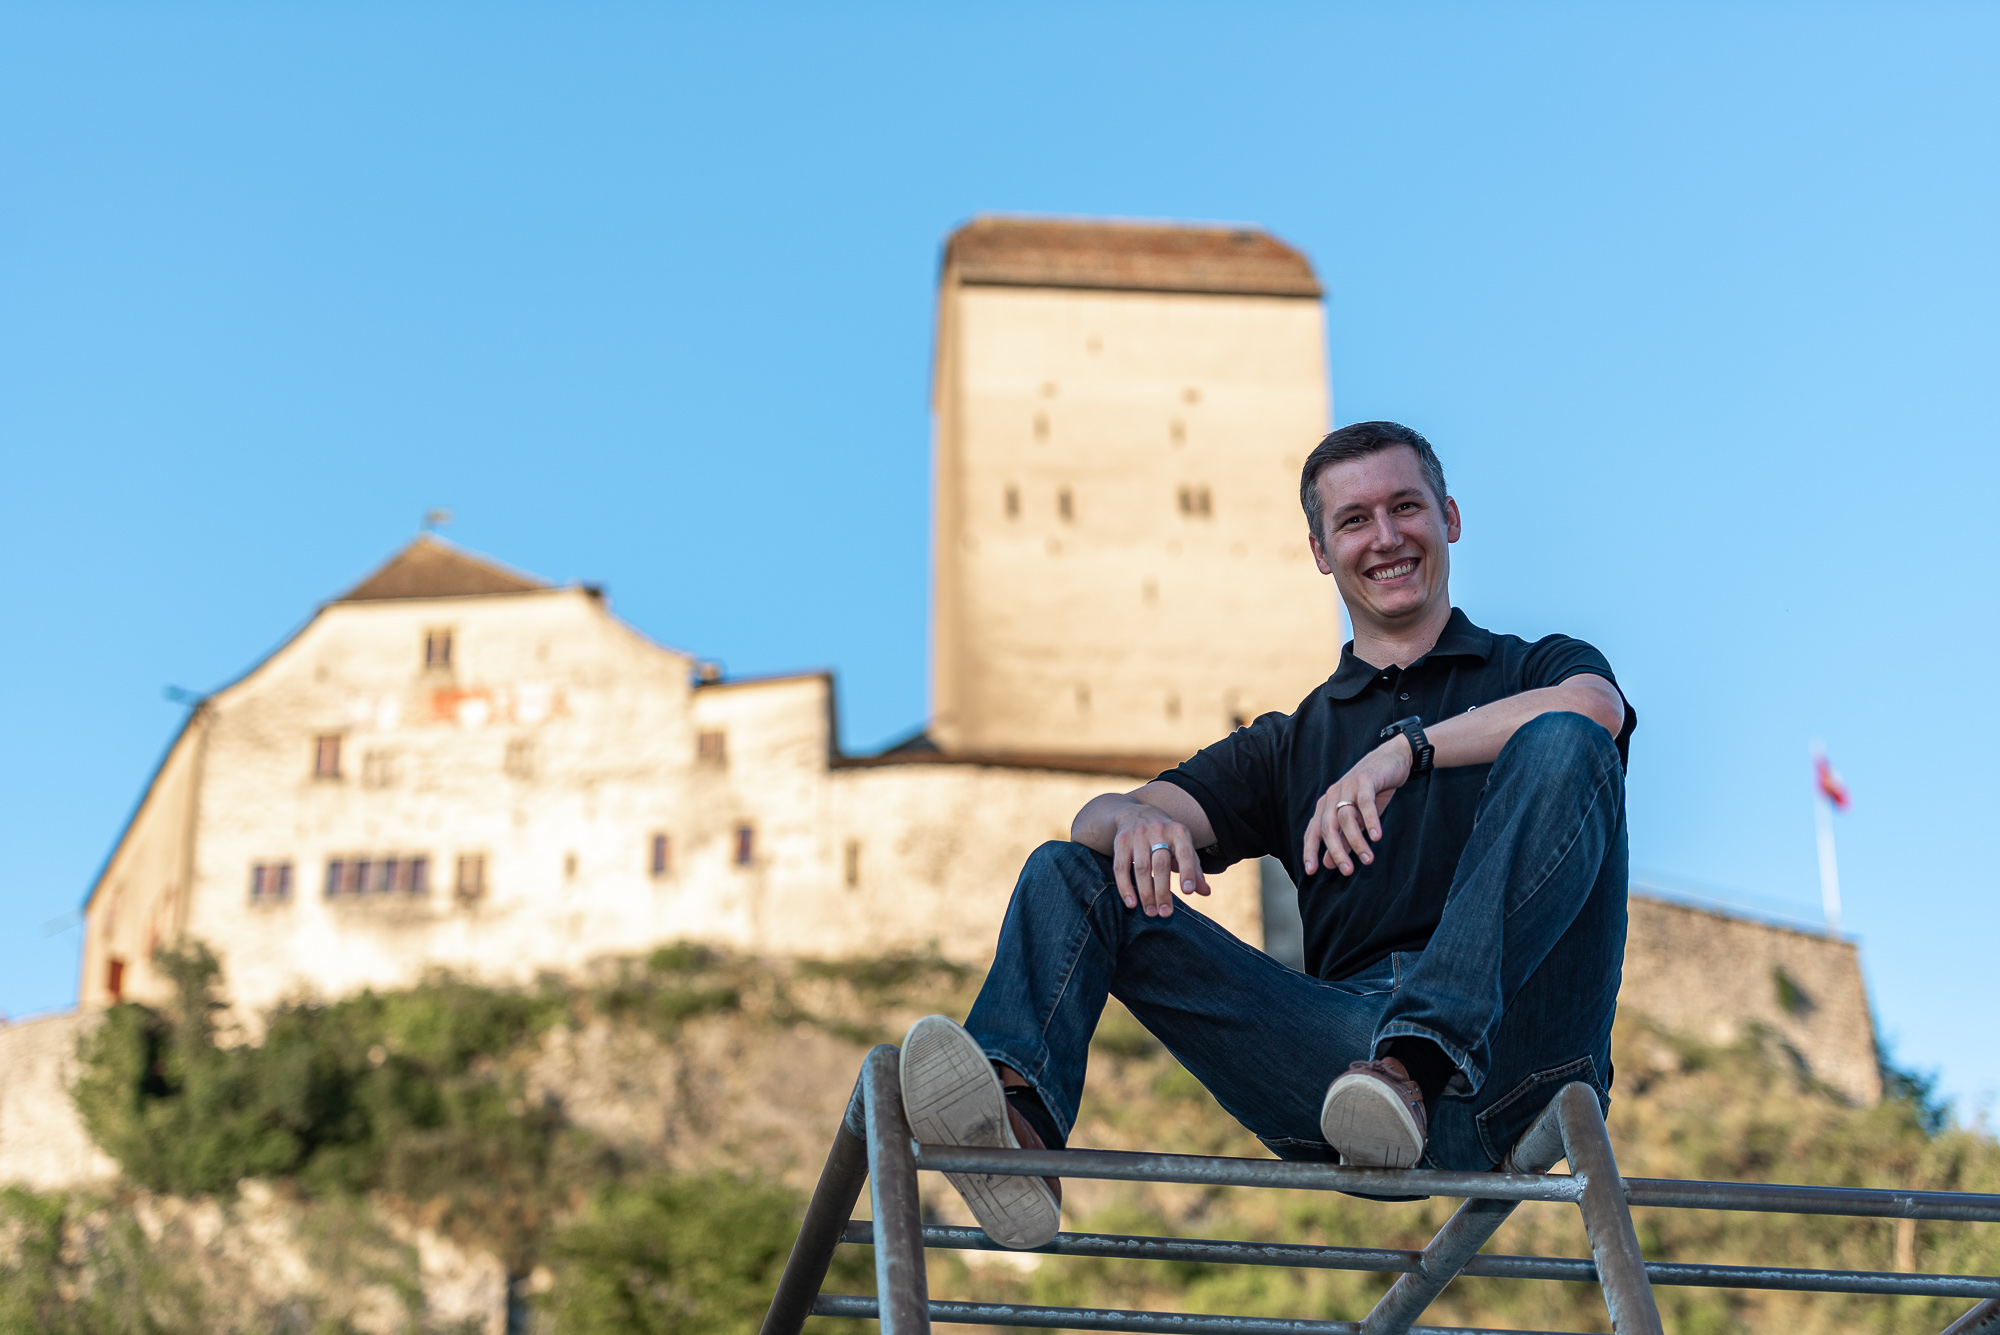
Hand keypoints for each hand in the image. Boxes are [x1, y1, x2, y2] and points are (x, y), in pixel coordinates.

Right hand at [1110, 804, 1211, 917]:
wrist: (1136, 813)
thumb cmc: (1166, 838)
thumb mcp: (1183, 847)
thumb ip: (1193, 869)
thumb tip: (1205, 892)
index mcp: (1179, 832)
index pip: (1185, 853)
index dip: (1187, 872)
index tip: (1188, 892)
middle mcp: (1159, 831)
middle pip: (1161, 864)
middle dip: (1163, 891)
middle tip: (1166, 914)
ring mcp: (1138, 835)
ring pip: (1141, 868)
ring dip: (1146, 893)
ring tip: (1151, 913)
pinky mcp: (1121, 841)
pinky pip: (1121, 867)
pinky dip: (1125, 887)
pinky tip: (1131, 903)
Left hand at [1303, 736, 1413, 877]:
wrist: (1391, 760)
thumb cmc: (1372, 792)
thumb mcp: (1357, 819)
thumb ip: (1342, 839)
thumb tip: (1328, 863)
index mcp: (1326, 805)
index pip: (1313, 830)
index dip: (1310, 850)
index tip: (1311, 871)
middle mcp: (1332, 795)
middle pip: (1328, 827)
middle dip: (1336, 851)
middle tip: (1347, 871)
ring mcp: (1348, 786)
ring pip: (1346, 818)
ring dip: (1356, 841)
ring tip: (1368, 859)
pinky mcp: (1365, 780)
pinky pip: (1365, 803)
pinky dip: (1370, 821)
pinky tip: (1377, 837)